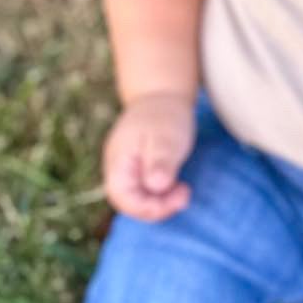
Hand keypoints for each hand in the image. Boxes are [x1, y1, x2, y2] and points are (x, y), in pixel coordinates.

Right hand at [102, 93, 196, 220]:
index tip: (178, 199)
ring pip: (137, 199)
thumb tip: (156, 186)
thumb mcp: (166, 138)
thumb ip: (160, 162)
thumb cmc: (164, 115)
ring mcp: (126, 169)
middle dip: (157, 207)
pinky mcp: (137, 170)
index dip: (149, 208)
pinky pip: (144, 191)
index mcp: (118, 161)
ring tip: (183, 190)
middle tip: (184, 194)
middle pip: (129, 203)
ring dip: (160, 202)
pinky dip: (160, 194)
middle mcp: (117, 169)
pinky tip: (177, 186)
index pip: (123, 198)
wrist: (162, 94)